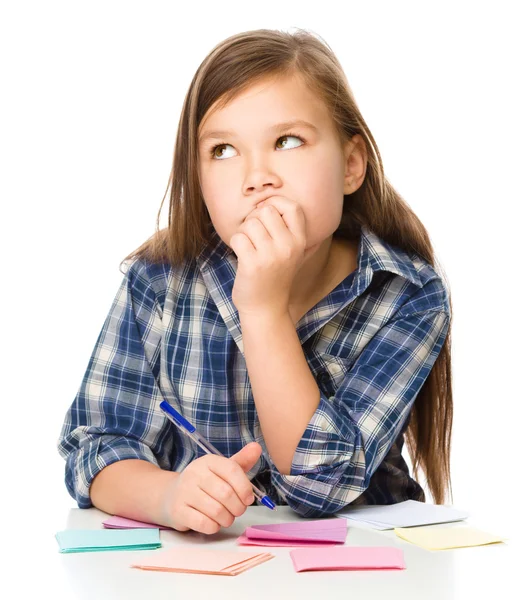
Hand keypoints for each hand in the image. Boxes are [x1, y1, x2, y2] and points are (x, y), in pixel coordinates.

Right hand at [160, 442, 261, 533]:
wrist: (171, 496)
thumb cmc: (204, 483)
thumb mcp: (222, 470)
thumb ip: (241, 461)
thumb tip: (257, 447)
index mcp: (208, 461)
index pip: (232, 470)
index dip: (245, 488)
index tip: (248, 498)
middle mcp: (194, 473)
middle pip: (226, 494)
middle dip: (238, 507)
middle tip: (238, 510)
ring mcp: (184, 492)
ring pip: (216, 511)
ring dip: (227, 519)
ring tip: (227, 517)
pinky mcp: (178, 511)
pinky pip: (204, 524)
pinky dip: (214, 527)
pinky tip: (214, 523)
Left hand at [229, 196, 319, 316]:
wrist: (266, 308)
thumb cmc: (275, 276)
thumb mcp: (293, 253)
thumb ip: (289, 229)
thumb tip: (273, 201)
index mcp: (300, 240)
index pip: (291, 206)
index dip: (275, 204)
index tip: (266, 216)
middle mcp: (289, 246)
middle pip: (265, 210)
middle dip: (254, 219)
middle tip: (254, 237)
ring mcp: (271, 255)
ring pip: (249, 223)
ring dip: (243, 233)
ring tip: (248, 247)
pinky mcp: (253, 264)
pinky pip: (238, 237)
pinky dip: (235, 244)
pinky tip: (242, 256)